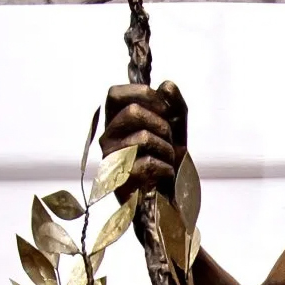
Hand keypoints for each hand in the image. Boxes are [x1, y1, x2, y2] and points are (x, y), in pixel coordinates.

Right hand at [100, 79, 187, 196]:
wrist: (171, 199)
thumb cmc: (167, 162)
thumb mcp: (176, 129)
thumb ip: (174, 105)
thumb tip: (166, 85)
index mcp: (116, 122)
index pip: (114, 94)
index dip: (141, 93)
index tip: (163, 107)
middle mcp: (108, 139)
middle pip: (133, 112)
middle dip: (162, 125)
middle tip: (168, 140)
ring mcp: (111, 160)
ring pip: (144, 137)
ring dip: (167, 149)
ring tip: (166, 160)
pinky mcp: (120, 182)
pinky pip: (150, 163)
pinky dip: (166, 169)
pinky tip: (164, 176)